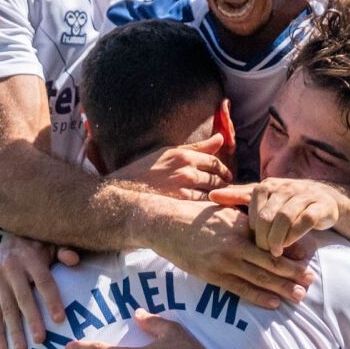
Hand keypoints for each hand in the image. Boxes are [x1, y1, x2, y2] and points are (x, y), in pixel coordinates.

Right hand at [0, 233, 81, 348]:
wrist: (9, 240)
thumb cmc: (38, 247)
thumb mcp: (52, 244)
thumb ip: (63, 252)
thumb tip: (74, 260)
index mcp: (30, 258)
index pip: (43, 281)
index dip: (51, 300)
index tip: (59, 320)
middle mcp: (11, 268)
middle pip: (23, 297)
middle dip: (31, 320)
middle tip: (40, 341)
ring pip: (6, 308)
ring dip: (12, 331)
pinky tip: (2, 348)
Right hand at [111, 133, 230, 200]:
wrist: (125, 192)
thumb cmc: (146, 171)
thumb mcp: (169, 153)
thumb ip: (197, 147)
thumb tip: (221, 137)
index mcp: (183, 155)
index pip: (214, 161)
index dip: (223, 171)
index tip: (225, 177)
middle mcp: (186, 169)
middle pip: (217, 177)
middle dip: (224, 184)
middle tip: (225, 190)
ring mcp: (185, 186)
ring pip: (213, 191)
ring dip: (219, 196)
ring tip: (219, 201)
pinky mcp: (182, 202)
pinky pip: (204, 204)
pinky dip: (210, 206)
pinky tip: (209, 210)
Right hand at [146, 201, 313, 308]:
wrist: (165, 224)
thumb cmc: (197, 215)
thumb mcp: (226, 210)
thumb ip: (247, 222)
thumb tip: (272, 232)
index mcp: (241, 225)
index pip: (273, 240)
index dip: (292, 250)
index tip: (308, 257)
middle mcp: (235, 244)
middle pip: (271, 262)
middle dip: (293, 273)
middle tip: (311, 280)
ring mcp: (223, 261)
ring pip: (259, 278)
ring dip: (282, 288)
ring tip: (299, 295)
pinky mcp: (212, 275)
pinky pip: (240, 290)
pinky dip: (259, 297)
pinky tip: (274, 303)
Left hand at [208, 179, 341, 255]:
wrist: (325, 198)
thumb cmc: (287, 201)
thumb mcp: (262, 198)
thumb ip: (238, 196)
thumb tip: (212, 196)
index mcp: (268, 185)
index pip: (254, 203)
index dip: (251, 224)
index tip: (250, 239)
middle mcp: (286, 187)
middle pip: (269, 213)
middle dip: (263, 235)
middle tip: (261, 251)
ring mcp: (304, 195)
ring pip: (286, 217)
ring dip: (278, 237)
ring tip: (274, 251)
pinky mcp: (320, 206)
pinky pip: (306, 220)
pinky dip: (296, 235)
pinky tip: (289, 245)